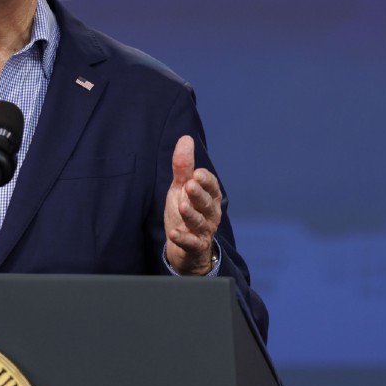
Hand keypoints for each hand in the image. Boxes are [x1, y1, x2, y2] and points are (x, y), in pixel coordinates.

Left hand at [164, 135, 220, 275]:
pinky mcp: (195, 247)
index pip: (211, 186)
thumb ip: (183, 166)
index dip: (205, 180)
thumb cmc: (185, 211)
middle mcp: (210, 213)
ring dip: (191, 215)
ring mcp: (204, 231)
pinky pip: (191, 243)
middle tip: (190, 185)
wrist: (185, 248)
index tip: (196, 174)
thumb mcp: (182, 188)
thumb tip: (185, 138)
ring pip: (200, 222)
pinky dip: (183, 239)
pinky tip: (174, 234)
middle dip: (199, 194)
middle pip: (207, 203)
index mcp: (210, 197)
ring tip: (182, 206)